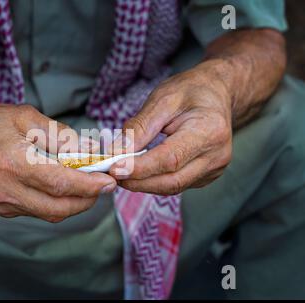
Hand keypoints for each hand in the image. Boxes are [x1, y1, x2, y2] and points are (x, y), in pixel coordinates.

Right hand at [0, 104, 116, 221]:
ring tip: (86, 183)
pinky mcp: (1, 209)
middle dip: (87, 199)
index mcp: (12, 163)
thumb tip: (88, 150)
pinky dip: (55, 202)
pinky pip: (36, 211)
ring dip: (73, 202)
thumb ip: (59, 135)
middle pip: (59, 208)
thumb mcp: (23, 117)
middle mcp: (7, 190)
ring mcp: (2, 204)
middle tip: (102, 184)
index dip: (90, 185)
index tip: (109, 181)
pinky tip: (61, 186)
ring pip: (50, 213)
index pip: (61, 183)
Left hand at [109, 61, 232, 194]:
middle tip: (110, 173)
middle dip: (137, 181)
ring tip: (121, 172)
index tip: (114, 168)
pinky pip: (176, 184)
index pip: (170, 159)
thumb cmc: (191, 91)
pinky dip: (154, 181)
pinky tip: (139, 171)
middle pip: (171, 181)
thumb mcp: (162, 99)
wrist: (216, 94)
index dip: (140, 168)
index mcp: (209, 131)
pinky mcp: (206, 176)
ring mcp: (213, 169)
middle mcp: (216, 155)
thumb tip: (116, 152)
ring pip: (172, 187)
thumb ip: (140, 127)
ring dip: (142, 183)